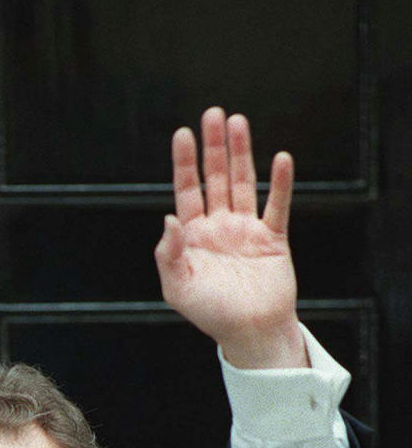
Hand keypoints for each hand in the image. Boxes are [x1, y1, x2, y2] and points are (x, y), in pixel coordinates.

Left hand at [154, 107, 307, 369]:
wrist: (249, 334)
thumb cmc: (211, 314)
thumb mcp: (177, 288)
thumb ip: (168, 254)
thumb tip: (167, 218)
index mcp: (193, 237)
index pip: (186, 192)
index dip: (185, 163)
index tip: (183, 134)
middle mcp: (219, 227)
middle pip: (215, 178)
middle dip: (214, 147)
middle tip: (213, 113)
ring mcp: (246, 230)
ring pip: (243, 183)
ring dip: (241, 153)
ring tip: (238, 122)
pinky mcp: (273, 238)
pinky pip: (277, 205)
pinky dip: (280, 183)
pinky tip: (280, 159)